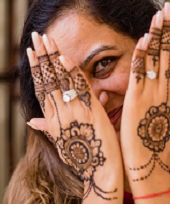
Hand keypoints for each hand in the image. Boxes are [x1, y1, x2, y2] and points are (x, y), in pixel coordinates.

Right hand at [27, 33, 122, 202]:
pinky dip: (71, 73)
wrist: (100, 171)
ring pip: (60, 80)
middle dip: (42, 56)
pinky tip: (64, 58)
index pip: (42, 86)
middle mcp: (60, 111)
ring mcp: (74, 110)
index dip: (36, 68)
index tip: (32, 52)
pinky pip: (79, 89)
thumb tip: (33, 120)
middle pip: (48, 78)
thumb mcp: (62, 140)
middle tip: (37, 36)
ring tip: (47, 39)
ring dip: (53, 57)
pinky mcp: (90, 111)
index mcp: (54, 116)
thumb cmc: (82, 155)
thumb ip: (49, 126)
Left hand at [121, 2, 169, 198]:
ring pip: (156, 58)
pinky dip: (142, 54)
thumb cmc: (162, 144)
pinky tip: (144, 38)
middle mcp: (166, 91)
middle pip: (169, 55)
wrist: (147, 162)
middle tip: (168, 9)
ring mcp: (151, 93)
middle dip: (169, 30)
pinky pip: (139, 72)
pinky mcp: (135, 99)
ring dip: (158, 35)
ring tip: (159, 15)